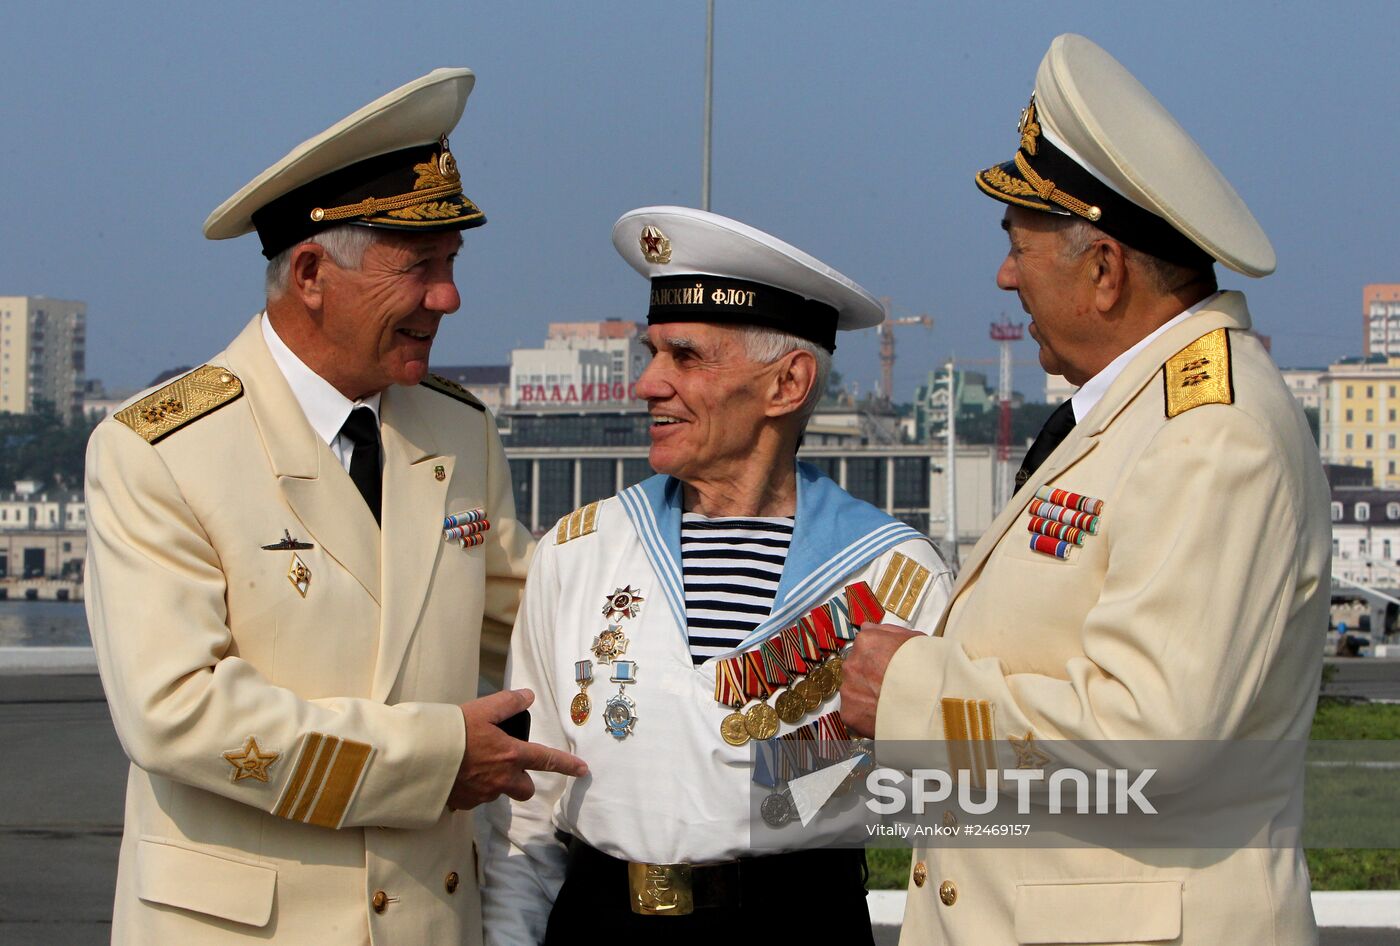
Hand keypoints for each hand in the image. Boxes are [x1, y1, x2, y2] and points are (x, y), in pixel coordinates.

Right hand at [448, 689, 587, 809]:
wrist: (418, 757)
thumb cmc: (453, 731)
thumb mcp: (482, 709)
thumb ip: (508, 703)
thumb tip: (528, 696)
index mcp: (510, 755)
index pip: (546, 760)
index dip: (567, 765)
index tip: (583, 770)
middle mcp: (501, 779)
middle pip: (524, 789)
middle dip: (522, 780)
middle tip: (507, 765)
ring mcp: (482, 795)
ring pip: (498, 792)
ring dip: (494, 782)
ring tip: (474, 764)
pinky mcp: (463, 804)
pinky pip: (475, 798)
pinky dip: (473, 788)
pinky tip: (459, 774)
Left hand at [839, 624, 920, 737]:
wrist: (934, 703)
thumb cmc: (928, 670)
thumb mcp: (914, 639)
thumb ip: (887, 632)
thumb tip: (868, 628)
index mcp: (866, 642)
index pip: (862, 648)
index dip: (876, 659)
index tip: (886, 668)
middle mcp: (852, 664)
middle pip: (856, 670)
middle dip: (869, 678)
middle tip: (889, 687)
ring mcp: (848, 689)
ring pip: (853, 692)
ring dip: (866, 697)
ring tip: (888, 704)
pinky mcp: (850, 714)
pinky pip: (854, 713)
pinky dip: (865, 716)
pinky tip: (883, 716)